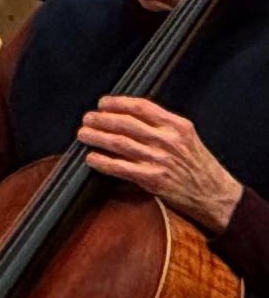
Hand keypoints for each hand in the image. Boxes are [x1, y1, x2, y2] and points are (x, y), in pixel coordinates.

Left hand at [80, 94, 246, 234]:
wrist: (215, 194)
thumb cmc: (198, 165)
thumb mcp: (187, 137)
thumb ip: (162, 125)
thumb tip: (127, 115)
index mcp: (178, 126)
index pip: (142, 107)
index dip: (118, 103)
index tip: (102, 103)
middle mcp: (168, 140)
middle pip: (126, 124)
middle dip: (101, 119)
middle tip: (87, 118)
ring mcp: (160, 159)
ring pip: (120, 143)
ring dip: (97, 137)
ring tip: (82, 134)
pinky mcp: (152, 179)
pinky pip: (120, 167)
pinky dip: (102, 161)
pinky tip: (91, 157)